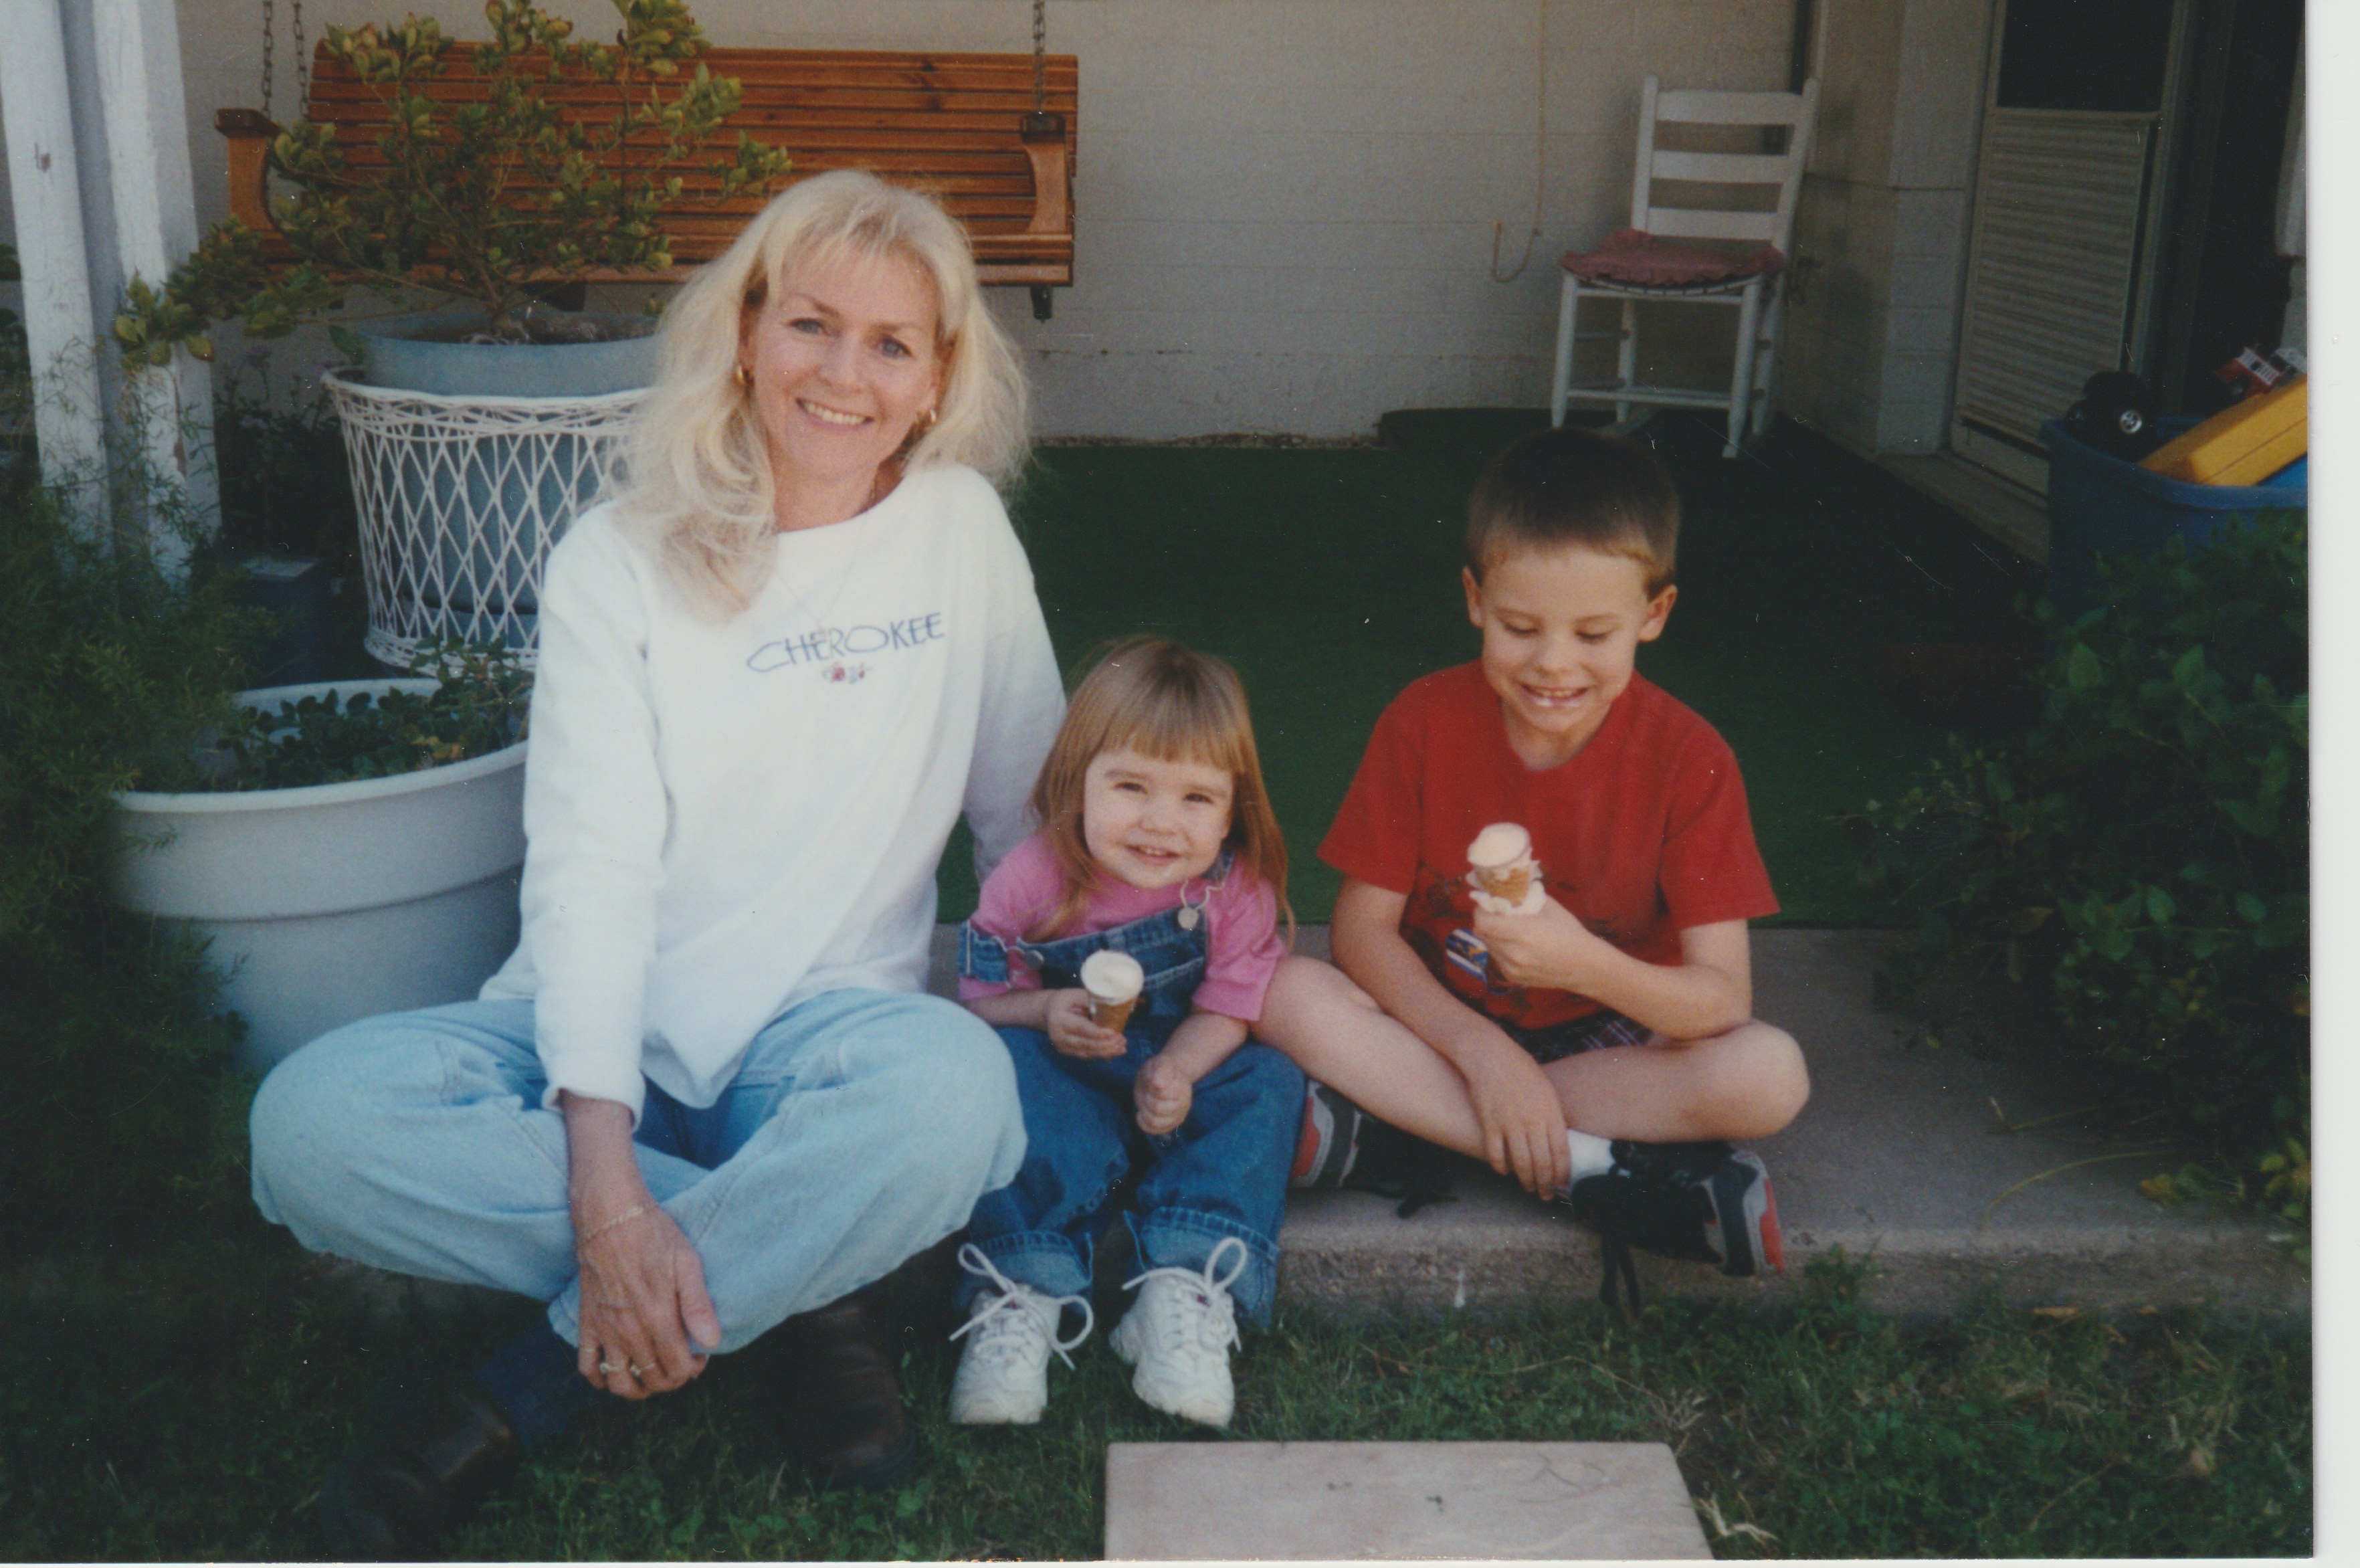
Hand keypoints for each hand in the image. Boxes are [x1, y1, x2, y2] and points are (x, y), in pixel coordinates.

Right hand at [573, 1200, 720, 1399]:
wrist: (609, 1216)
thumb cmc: (654, 1235)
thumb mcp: (687, 1262)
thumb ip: (698, 1305)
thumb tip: (712, 1342)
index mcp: (658, 1318)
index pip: (677, 1369)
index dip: (693, 1370)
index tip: (699, 1355)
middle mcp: (629, 1331)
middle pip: (652, 1379)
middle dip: (671, 1380)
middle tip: (680, 1364)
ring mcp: (605, 1330)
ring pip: (618, 1383)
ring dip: (637, 1389)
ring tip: (651, 1375)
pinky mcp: (587, 1322)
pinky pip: (586, 1365)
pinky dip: (598, 1378)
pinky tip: (613, 1372)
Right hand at [1045, 988, 1127, 1058]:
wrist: (1049, 1011)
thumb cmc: (1065, 1000)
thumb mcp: (1075, 995)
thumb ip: (1091, 1001)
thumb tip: (1114, 1005)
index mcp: (1060, 1020)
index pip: (1081, 1028)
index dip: (1097, 1032)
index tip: (1114, 1032)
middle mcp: (1059, 1037)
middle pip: (1086, 1043)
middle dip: (1106, 1044)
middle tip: (1122, 1040)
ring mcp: (1063, 1047)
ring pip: (1088, 1052)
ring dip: (1107, 1051)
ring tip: (1122, 1046)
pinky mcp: (1069, 1052)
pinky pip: (1088, 1055)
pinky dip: (1103, 1054)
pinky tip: (1116, 1051)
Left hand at [1134, 1052, 1195, 1134]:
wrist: (1164, 1078)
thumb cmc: (1161, 1070)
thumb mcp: (1160, 1062)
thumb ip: (1161, 1070)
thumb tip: (1159, 1084)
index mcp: (1182, 1088)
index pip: (1162, 1094)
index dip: (1152, 1087)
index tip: (1152, 1081)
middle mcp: (1184, 1105)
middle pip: (1157, 1108)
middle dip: (1147, 1098)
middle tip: (1148, 1091)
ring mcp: (1178, 1117)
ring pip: (1155, 1121)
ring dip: (1144, 1111)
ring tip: (1144, 1102)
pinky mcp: (1170, 1125)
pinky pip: (1154, 1130)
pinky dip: (1143, 1123)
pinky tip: (1141, 1113)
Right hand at [1458, 1032, 1569, 1194]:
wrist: (1490, 1056)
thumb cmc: (1521, 1070)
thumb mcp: (1546, 1090)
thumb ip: (1553, 1116)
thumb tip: (1557, 1142)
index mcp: (1551, 1112)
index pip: (1561, 1152)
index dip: (1563, 1173)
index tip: (1562, 1185)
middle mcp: (1532, 1121)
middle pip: (1542, 1162)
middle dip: (1545, 1183)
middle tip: (1545, 1194)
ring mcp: (1510, 1124)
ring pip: (1521, 1163)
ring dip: (1526, 1180)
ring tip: (1528, 1188)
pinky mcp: (1489, 1124)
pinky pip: (1496, 1154)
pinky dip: (1500, 1167)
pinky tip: (1505, 1171)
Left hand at [1471, 896, 1602, 991]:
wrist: (1585, 967)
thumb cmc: (1570, 933)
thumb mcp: (1549, 907)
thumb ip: (1524, 897)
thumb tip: (1505, 886)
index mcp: (1523, 933)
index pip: (1483, 921)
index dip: (1481, 909)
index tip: (1489, 902)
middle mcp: (1513, 953)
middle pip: (1481, 933)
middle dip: (1485, 919)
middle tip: (1495, 911)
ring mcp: (1512, 969)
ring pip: (1487, 946)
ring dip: (1492, 933)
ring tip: (1506, 927)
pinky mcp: (1513, 978)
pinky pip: (1496, 957)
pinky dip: (1500, 947)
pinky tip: (1515, 943)